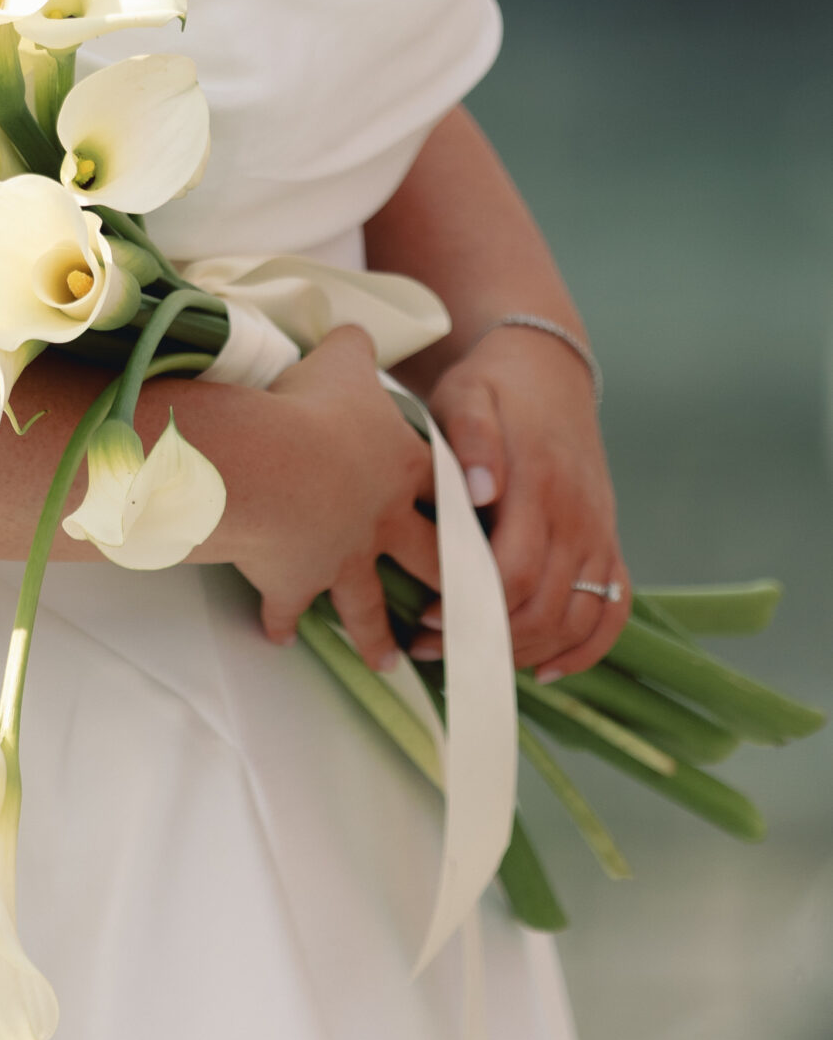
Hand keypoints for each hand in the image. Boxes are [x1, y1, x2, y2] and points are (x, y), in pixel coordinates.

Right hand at [227, 326, 440, 666]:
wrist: (269, 461)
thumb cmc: (312, 406)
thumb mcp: (341, 362)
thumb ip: (355, 349)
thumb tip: (354, 332)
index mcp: (400, 468)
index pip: (442, 490)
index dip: (460, 507)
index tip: (479, 530)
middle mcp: (381, 522)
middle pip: (425, 558)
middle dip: (444, 586)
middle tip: (463, 611)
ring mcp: (341, 558)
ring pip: (367, 604)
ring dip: (376, 634)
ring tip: (389, 659)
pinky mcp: (295, 580)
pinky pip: (288, 607)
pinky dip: (282, 622)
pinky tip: (278, 638)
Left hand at [425, 325, 626, 677]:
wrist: (548, 370)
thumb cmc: (493, 388)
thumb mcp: (468, 395)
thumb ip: (472, 438)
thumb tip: (480, 491)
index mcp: (542, 484)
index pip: (515, 571)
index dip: (472, 606)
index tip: (425, 619)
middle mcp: (579, 516)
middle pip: (543, 607)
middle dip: (486, 638)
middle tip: (429, 646)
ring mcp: (599, 533)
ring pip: (576, 619)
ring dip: (524, 652)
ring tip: (468, 656)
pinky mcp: (608, 544)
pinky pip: (613, 611)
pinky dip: (584, 650)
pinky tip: (544, 670)